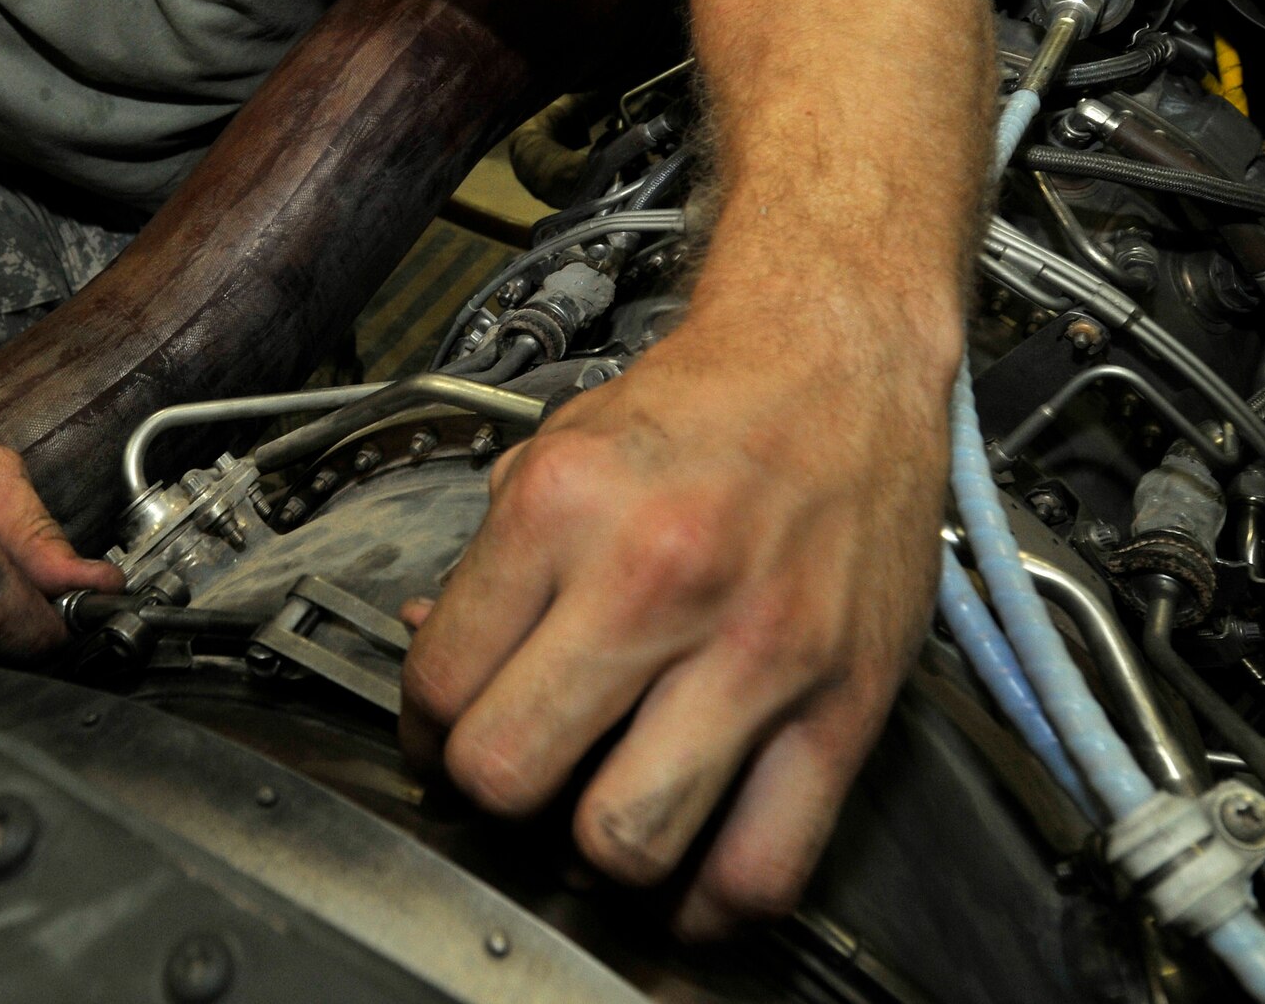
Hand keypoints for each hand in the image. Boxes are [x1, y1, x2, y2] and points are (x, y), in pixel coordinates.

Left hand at [398, 301, 951, 937]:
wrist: (835, 361)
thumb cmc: (701, 403)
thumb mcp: (558, 447)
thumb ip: (488, 558)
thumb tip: (430, 653)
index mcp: (563, 507)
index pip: (442, 682)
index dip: (423, 730)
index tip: (440, 735)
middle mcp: (653, 579)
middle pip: (511, 771)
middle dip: (490, 790)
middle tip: (511, 770)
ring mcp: (754, 651)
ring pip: (624, 837)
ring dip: (590, 848)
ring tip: (593, 810)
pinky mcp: (841, 704)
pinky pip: (762, 863)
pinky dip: (707, 902)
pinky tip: (684, 871)